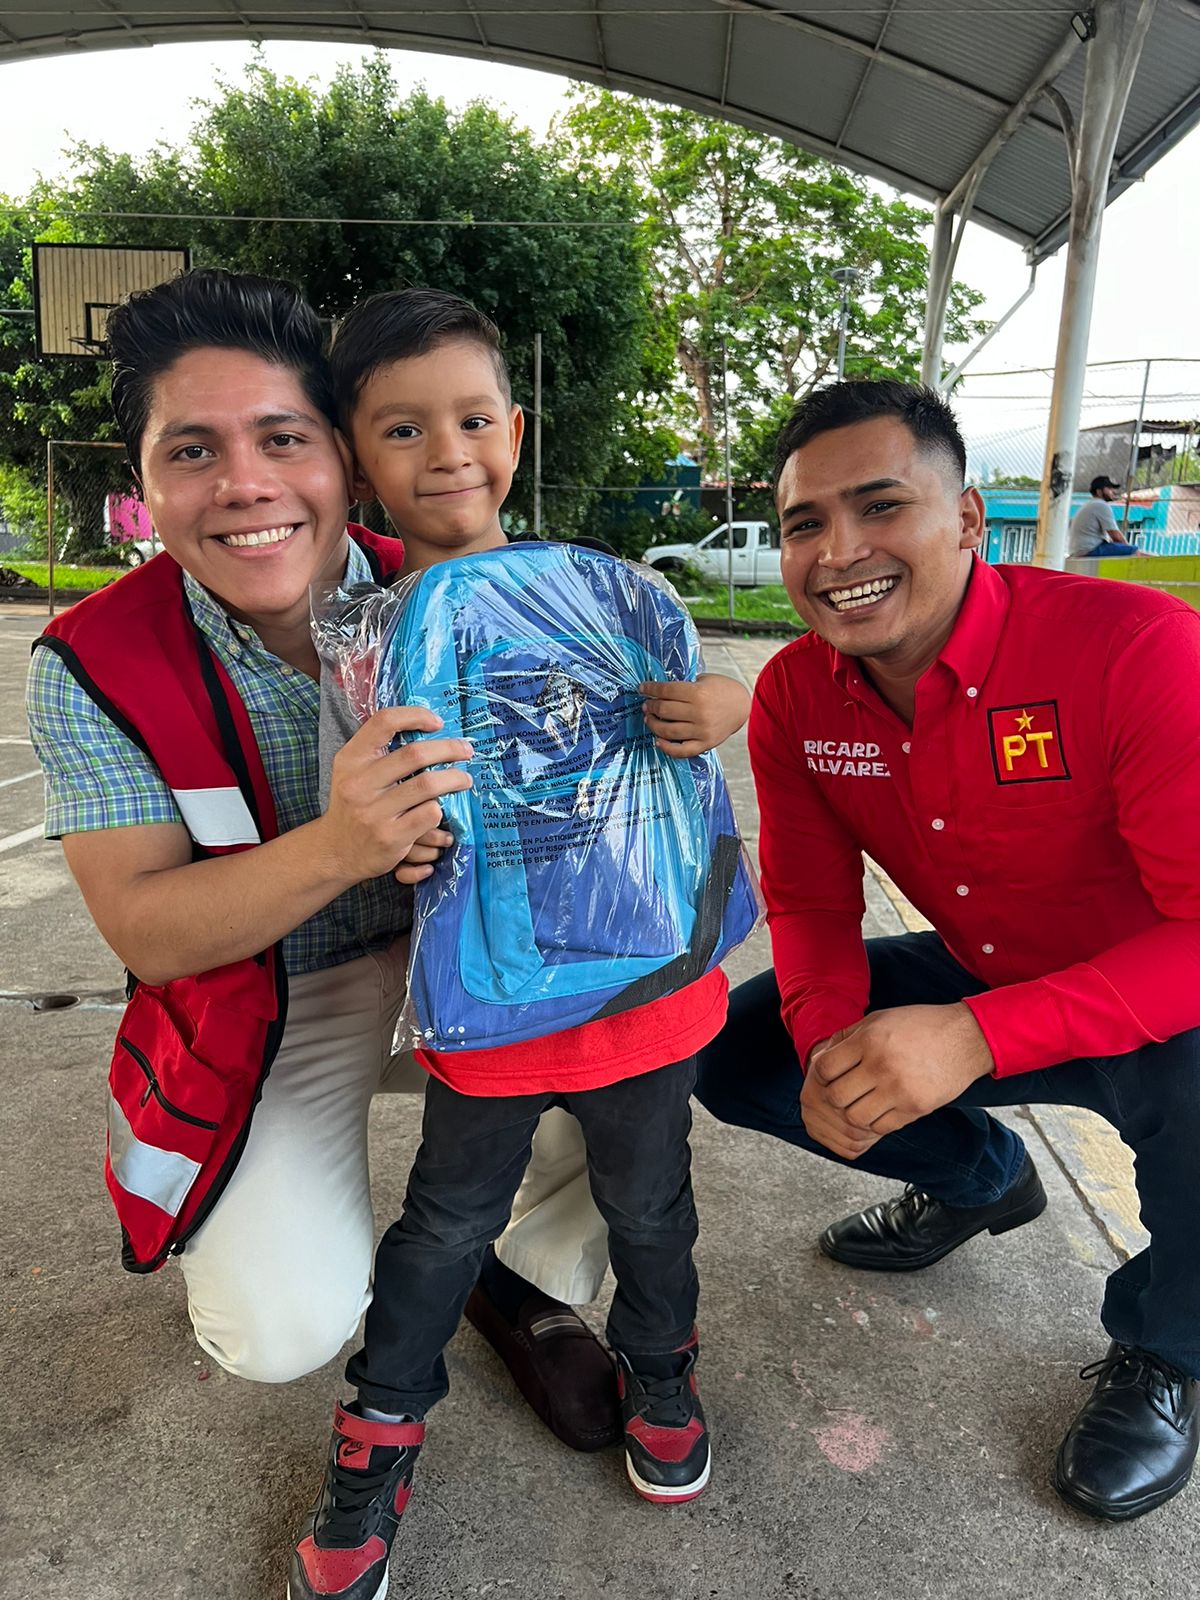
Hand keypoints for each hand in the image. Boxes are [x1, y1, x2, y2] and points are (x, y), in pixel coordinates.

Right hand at [320, 706, 472, 884]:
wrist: (335, 852)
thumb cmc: (353, 806)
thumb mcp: (352, 773)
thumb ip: (379, 753)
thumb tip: (426, 729)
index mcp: (351, 760)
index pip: (383, 722)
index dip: (415, 716)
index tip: (438, 723)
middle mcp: (359, 784)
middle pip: (415, 754)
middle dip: (449, 749)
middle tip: (466, 751)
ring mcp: (374, 812)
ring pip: (427, 785)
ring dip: (454, 779)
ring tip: (465, 779)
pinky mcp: (390, 837)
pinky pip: (429, 814)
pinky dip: (441, 810)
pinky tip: (443, 811)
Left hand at [638, 673, 749, 757]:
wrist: (743, 706)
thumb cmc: (723, 690)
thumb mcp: (704, 680)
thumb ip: (683, 686)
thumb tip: (658, 691)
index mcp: (698, 693)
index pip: (666, 691)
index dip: (650, 689)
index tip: (642, 688)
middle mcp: (699, 713)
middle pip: (664, 710)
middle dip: (650, 706)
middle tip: (646, 705)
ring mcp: (702, 730)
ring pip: (667, 731)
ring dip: (653, 725)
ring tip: (649, 719)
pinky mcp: (706, 744)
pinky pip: (681, 750)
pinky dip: (666, 747)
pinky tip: (658, 740)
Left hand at [800, 1005, 993, 1160]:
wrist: (966, 1039)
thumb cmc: (919, 1026)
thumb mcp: (878, 1019)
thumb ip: (847, 1038)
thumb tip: (818, 1060)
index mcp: (870, 1040)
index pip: (825, 1069)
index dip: (821, 1075)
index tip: (831, 1074)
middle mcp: (882, 1065)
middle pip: (836, 1097)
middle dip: (834, 1096)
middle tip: (844, 1091)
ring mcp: (899, 1090)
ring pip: (855, 1118)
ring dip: (853, 1112)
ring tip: (862, 1101)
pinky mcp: (916, 1108)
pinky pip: (881, 1127)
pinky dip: (875, 1122)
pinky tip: (880, 1108)